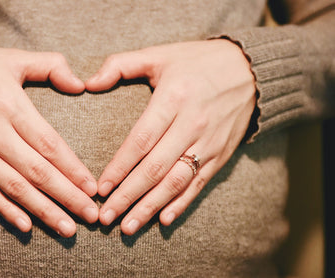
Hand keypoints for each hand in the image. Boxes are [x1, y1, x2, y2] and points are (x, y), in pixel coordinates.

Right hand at [0, 46, 97, 237]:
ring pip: (15, 188)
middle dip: (67, 197)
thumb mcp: (12, 58)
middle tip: (91, 216)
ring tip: (68, 229)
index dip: (73, 169)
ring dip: (44, 211)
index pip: (49, 144)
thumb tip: (80, 84)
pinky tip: (27, 226)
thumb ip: (50, 65)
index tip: (93, 188)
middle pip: (37, 172)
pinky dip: (7, 211)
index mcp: (9, 105)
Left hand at [86, 40, 255, 234]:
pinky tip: (163, 220)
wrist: (250, 69)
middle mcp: (192, 124)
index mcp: (173, 99)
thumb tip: (87, 83)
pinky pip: (199, 184)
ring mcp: (209, 142)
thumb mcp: (159, 54)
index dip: (119, 167)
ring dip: (150, 207)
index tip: (100, 188)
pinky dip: (181, 204)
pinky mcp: (221, 154)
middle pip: (155, 168)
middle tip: (106, 217)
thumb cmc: (196, 62)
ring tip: (128, 227)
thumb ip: (120, 65)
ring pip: (176, 182)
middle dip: (128, 196)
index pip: (141, 140)